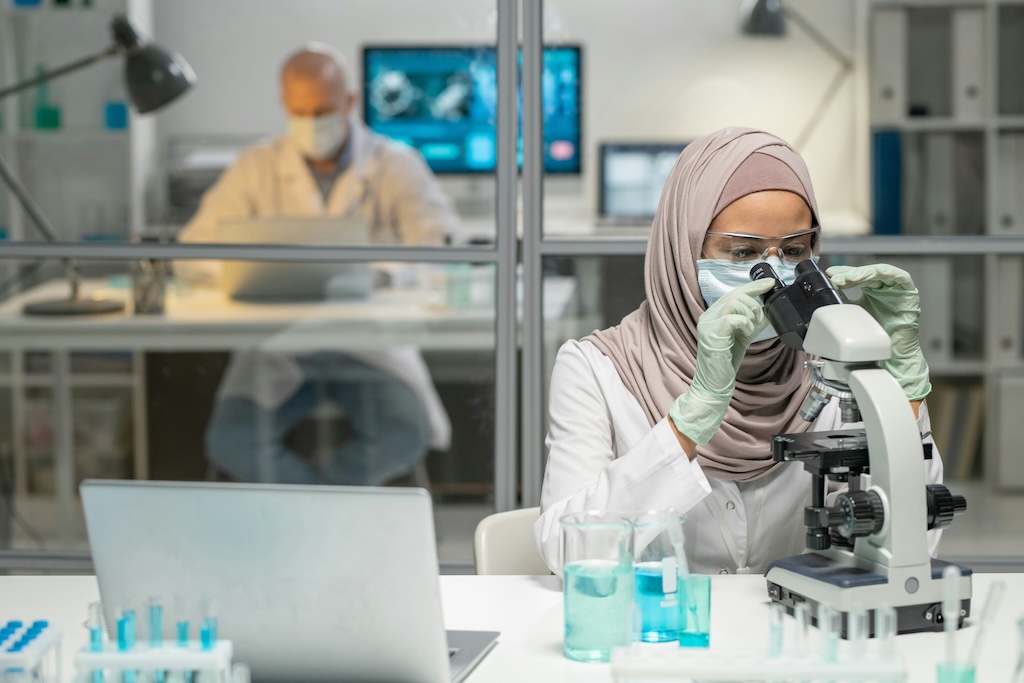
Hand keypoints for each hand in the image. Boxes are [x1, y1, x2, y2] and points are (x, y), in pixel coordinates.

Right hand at [669, 278, 774, 444]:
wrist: (713, 385)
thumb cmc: (725, 363)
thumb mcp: (742, 337)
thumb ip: (752, 322)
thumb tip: (768, 309)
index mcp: (712, 315)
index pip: (733, 293)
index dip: (753, 286)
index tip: (770, 283)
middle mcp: (706, 317)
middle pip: (735, 295)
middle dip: (754, 305)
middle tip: (759, 320)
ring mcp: (706, 325)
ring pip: (734, 303)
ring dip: (750, 314)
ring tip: (752, 328)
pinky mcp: (711, 335)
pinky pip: (733, 318)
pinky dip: (745, 323)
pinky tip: (747, 332)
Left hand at [826, 263, 930, 400]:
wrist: (891, 356)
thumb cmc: (874, 338)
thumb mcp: (852, 316)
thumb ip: (842, 305)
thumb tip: (823, 298)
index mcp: (871, 291)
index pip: (857, 275)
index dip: (843, 272)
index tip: (830, 274)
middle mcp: (884, 288)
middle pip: (866, 273)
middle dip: (850, 274)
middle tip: (836, 278)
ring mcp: (897, 290)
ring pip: (880, 273)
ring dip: (864, 273)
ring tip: (849, 279)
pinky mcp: (909, 295)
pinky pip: (903, 278)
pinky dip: (891, 273)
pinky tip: (879, 273)